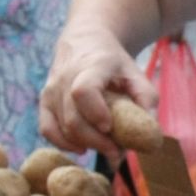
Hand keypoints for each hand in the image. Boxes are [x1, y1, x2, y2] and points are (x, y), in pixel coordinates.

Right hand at [39, 26, 155, 156]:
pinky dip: (64, 143)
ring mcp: (51, 90)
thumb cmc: (116, 64)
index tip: (109, 127)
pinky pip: (47, 129)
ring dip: (85, 144)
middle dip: (96, 141)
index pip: (84, 91)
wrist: (85, 42)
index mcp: (91, 66)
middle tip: (118, 153)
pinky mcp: (44, 101)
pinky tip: (83, 149)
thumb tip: (150, 134)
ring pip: (61, 126)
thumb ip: (147, 101)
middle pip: (73, 117)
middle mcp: (65, 77)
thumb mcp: (136, 75)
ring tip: (107, 149)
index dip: (95, 112)